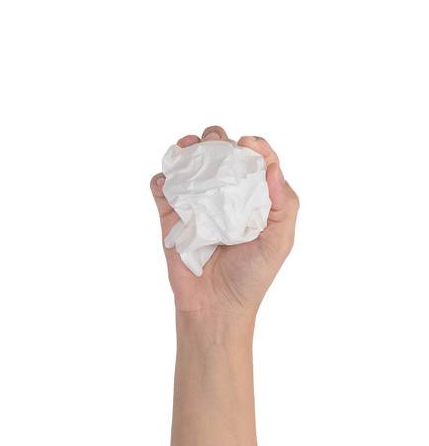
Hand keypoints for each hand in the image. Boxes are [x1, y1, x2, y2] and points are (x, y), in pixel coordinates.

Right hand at [151, 126, 298, 326]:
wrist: (215, 306)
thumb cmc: (252, 276)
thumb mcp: (279, 241)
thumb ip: (283, 204)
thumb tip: (272, 165)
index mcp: (253, 199)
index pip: (255, 162)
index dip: (253, 146)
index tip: (248, 143)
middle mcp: (224, 196)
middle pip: (218, 155)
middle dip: (216, 139)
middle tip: (215, 141)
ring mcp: (195, 204)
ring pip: (187, 165)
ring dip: (186, 149)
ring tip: (189, 146)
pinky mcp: (170, 216)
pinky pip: (162, 189)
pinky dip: (162, 178)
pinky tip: (168, 179)